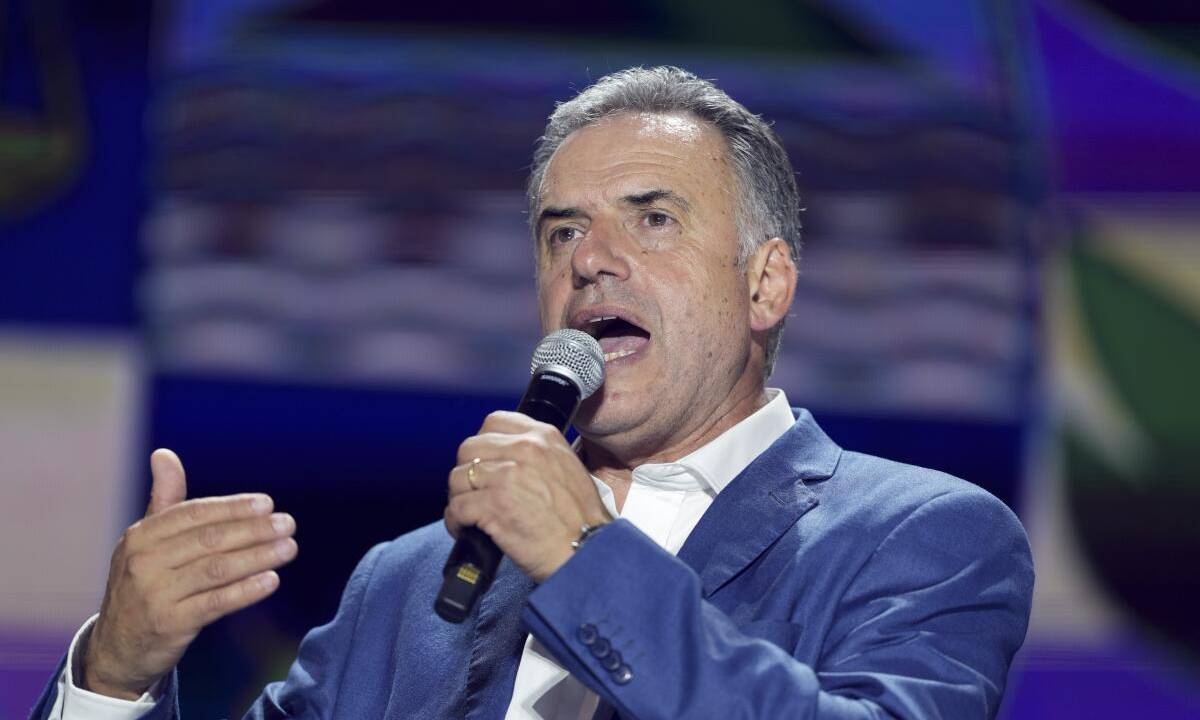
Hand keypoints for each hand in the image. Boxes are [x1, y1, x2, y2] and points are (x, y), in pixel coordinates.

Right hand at [83, 449, 297, 699]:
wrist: (117, 648)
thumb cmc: (143, 584)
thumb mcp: (146, 542)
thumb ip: (164, 500)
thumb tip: (163, 453)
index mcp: (141, 535)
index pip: (194, 514)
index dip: (232, 508)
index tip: (266, 504)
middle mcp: (144, 562)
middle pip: (209, 540)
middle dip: (254, 530)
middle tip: (288, 524)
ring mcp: (155, 594)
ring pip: (217, 569)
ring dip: (258, 556)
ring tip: (289, 548)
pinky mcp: (170, 624)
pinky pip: (216, 603)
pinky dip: (246, 590)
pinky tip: (272, 579)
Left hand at [444, 411, 610, 581]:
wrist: (588, 550)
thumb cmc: (580, 519)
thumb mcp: (567, 468)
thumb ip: (537, 455)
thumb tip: (503, 459)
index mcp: (543, 437)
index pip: (494, 422)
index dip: (483, 445)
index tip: (485, 463)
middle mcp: (524, 449)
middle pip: (469, 448)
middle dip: (467, 472)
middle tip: (474, 492)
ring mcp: (507, 476)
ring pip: (457, 477)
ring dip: (459, 498)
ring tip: (469, 515)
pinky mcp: (493, 505)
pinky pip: (456, 508)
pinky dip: (455, 522)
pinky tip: (466, 530)